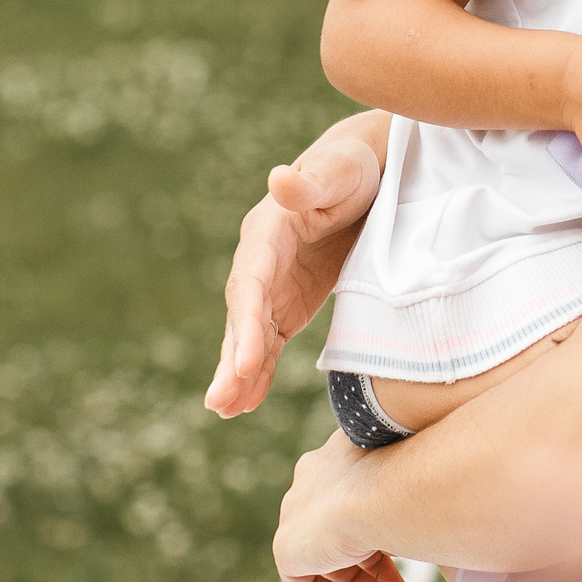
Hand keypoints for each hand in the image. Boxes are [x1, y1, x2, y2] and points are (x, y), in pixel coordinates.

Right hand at [205, 114, 386, 418]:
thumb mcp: (337, 172)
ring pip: (249, 337)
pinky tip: (245, 404)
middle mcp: (259, 263)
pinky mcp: (285, 304)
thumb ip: (310, 182)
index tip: (246, 360)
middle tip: (220, 400)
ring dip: (237, 374)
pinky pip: (267, 343)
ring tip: (224, 410)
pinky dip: (256, 373)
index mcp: (267, 233)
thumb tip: (278, 178)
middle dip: (232, 359)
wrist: (360, 178)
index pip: (251, 284)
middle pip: (242, 317)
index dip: (248, 323)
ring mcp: (270, 287)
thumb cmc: (349, 171)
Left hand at [275, 429, 411, 581]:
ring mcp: (296, 514)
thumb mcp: (414, 482)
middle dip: (375, 567)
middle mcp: (313, 481)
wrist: (382, 493)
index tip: (409, 550)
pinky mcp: (286, 547)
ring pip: (328, 560)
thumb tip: (436, 507)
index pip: (357, 502)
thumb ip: (412, 493)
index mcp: (339, 457)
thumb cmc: (411, 480)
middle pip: (342, 534)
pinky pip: (306, 581)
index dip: (383, 532)